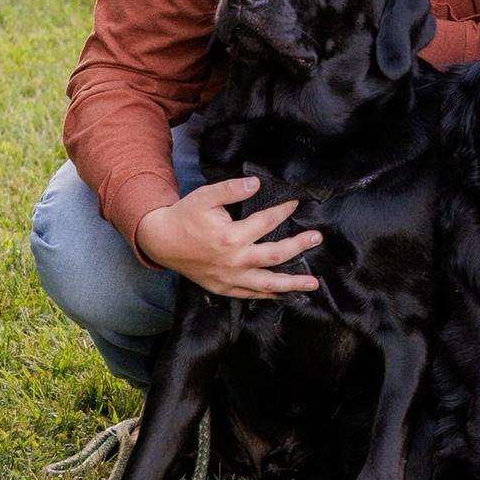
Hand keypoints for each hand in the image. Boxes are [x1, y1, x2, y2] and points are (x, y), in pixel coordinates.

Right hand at [134, 177, 322, 297]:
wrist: (162, 242)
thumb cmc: (185, 217)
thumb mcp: (205, 196)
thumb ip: (231, 189)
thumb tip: (256, 183)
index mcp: (230, 237)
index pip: (266, 222)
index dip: (283, 211)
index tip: (295, 203)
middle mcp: (234, 261)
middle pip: (275, 255)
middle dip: (298, 246)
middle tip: (317, 238)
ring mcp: (230, 278)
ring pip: (267, 284)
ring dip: (292, 284)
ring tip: (313, 283)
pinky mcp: (224, 288)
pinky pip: (252, 294)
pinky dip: (271, 295)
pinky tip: (286, 294)